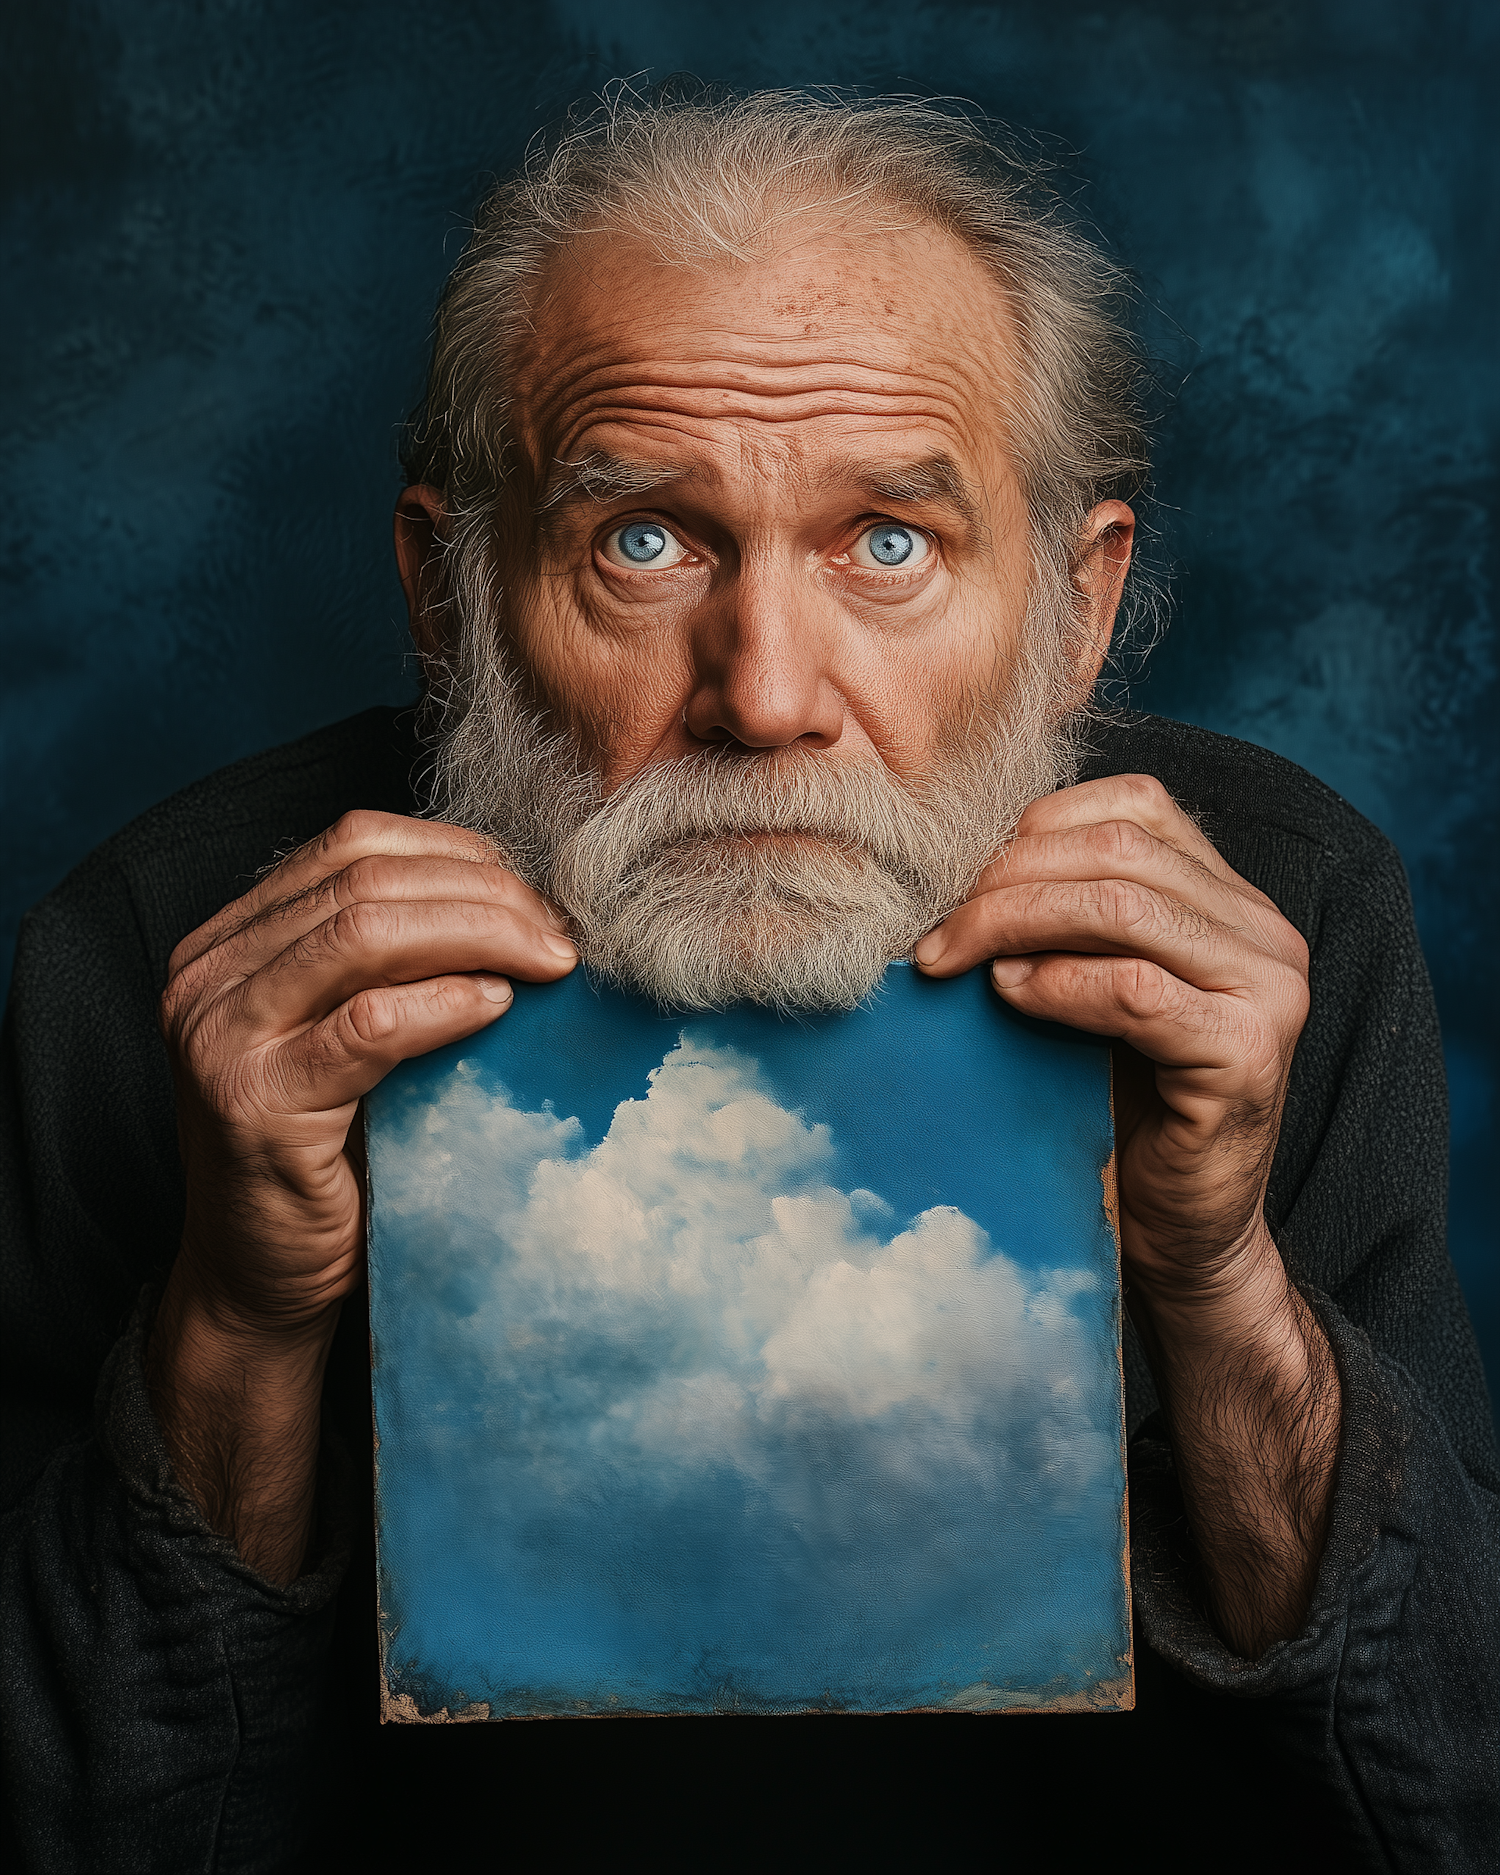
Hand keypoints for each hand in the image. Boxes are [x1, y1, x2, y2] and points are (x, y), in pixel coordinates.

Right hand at [148, 811, 576, 1579]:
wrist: (261, 1282)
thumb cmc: (330, 1156)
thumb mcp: (353, 1034)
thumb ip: (400, 962)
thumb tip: (528, 901)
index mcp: (230, 939)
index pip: (354, 843)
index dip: (461, 855)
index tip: (540, 894)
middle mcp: (206, 973)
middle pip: (365, 878)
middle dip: (485, 894)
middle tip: (564, 936)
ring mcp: (218, 1035)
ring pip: (366, 933)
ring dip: (481, 935)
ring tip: (550, 963)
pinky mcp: (252, 1102)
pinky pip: (369, 1025)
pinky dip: (447, 1004)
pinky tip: (501, 1008)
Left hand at [914, 773, 1308, 1298]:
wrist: (1178, 1232)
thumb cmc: (1119, 1106)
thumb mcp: (1090, 988)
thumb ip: (1065, 920)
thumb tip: (955, 866)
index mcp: (1232, 898)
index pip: (1132, 806)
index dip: (1031, 829)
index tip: (954, 880)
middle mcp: (1265, 932)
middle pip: (1116, 850)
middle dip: (1004, 879)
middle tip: (933, 930)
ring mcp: (1268, 992)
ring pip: (1122, 907)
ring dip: (1013, 923)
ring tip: (951, 959)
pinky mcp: (1247, 1057)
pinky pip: (1134, 991)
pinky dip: (1056, 983)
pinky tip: (1008, 995)